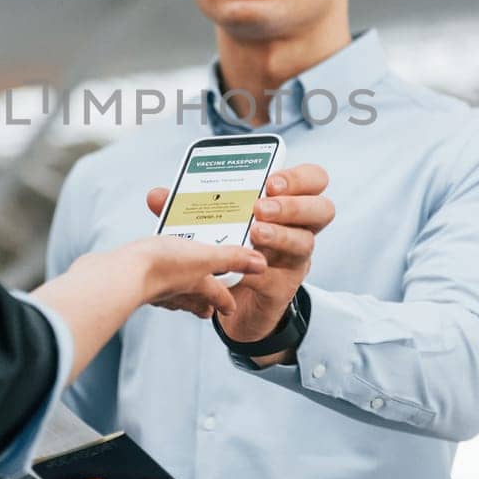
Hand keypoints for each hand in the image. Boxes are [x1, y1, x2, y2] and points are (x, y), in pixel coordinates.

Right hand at [106, 235, 264, 319]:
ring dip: (179, 293)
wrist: (123, 274)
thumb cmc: (164, 266)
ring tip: (180, 291)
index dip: (226, 302)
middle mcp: (177, 291)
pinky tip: (149, 277)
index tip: (231, 308)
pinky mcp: (135, 283)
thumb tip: (261, 264)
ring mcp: (155, 290)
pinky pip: (150, 286)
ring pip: (172, 295)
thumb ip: (232, 259)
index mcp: (197, 286)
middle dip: (201, 302)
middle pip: (194, 301)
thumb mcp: (205, 257)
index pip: (217, 296)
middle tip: (207, 305)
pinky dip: (155, 284)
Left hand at [146, 163, 333, 346]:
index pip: (312, 179)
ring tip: (254, 233)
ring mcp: (294, 259)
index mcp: (285, 203)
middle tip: (260, 207)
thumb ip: (187, 208)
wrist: (228, 300)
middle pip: (320, 208)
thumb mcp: (210, 224)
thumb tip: (157, 195)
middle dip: (292, 204)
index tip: (270, 181)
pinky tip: (244, 270)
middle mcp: (298, 228)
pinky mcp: (283, 288)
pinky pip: (281, 278)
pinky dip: (261, 272)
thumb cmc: (225, 249)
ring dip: (280, 235)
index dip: (298, 177)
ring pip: (305, 242)